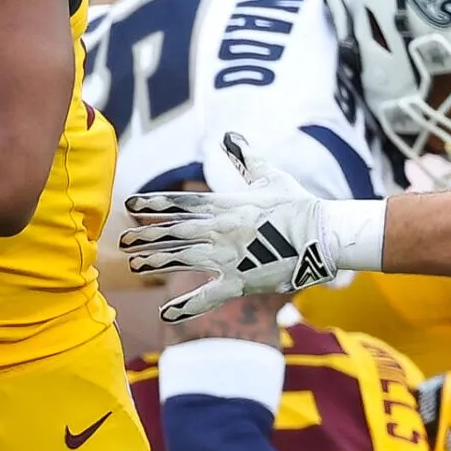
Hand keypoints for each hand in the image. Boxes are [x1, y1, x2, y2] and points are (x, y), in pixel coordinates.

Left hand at [121, 134, 337, 318]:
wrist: (325, 236)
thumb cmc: (299, 204)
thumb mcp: (270, 176)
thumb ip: (247, 157)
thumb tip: (231, 135)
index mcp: (227, 204)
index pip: (182, 202)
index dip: (154, 203)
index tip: (131, 204)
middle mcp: (222, 230)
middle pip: (174, 232)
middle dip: (146, 235)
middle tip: (124, 240)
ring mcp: (230, 256)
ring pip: (182, 260)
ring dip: (156, 262)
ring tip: (135, 264)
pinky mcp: (241, 282)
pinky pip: (208, 297)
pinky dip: (186, 307)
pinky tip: (165, 314)